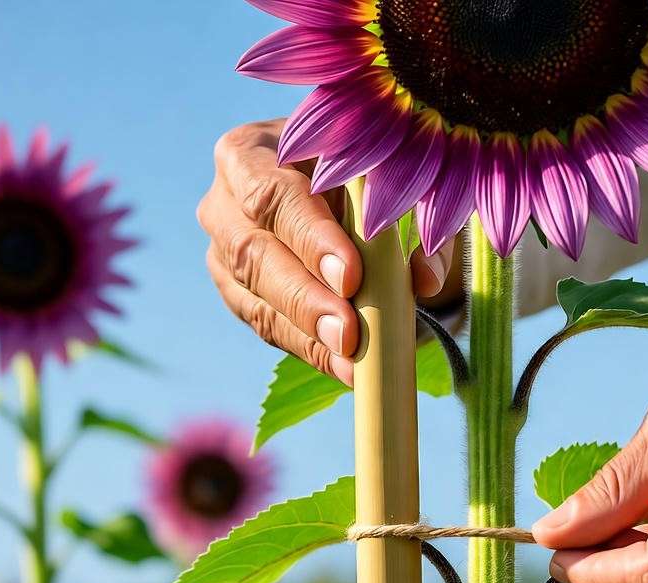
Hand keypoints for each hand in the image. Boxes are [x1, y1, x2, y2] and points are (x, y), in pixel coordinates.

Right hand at [198, 121, 459, 384]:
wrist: (341, 180)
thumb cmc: (368, 168)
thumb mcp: (399, 178)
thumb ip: (416, 216)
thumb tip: (422, 278)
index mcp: (254, 150)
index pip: (272, 194)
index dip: (309, 237)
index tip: (351, 275)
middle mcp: (224, 200)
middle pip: (251, 253)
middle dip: (304, 297)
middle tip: (348, 331)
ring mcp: (224, 250)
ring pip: (254, 297)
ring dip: (305, 332)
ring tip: (351, 357)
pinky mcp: (237, 292)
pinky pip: (266, 326)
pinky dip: (309, 349)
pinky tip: (345, 367)